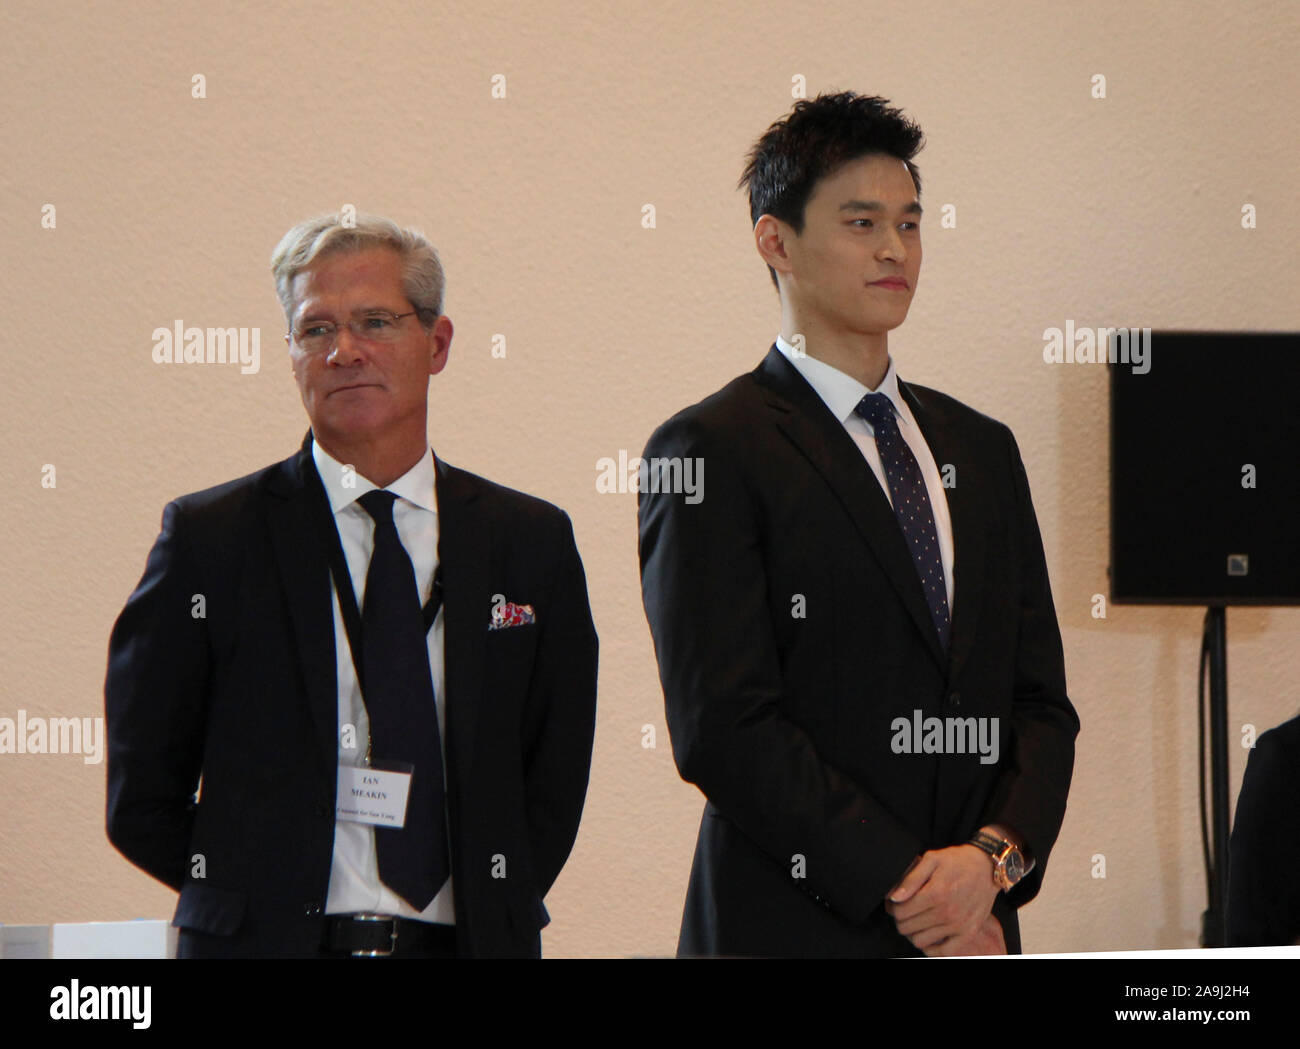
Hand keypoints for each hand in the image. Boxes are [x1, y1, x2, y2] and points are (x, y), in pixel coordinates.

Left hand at [883, 844, 999, 951]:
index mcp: (935, 893)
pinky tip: (929, 935)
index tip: (895, 903)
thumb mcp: (932, 859)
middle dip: (900, 919)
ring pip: (920, 941)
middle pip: (907, 928)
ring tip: (916, 920)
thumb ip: (911, 879)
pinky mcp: (968, 933)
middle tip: (904, 910)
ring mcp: (958, 925)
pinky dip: (932, 948)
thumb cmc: (958, 862)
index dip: (892, 908)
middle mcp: (947, 912)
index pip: (900, 912)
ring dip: (913, 932)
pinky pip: (944, 952)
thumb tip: (894, 897)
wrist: (988, 868)